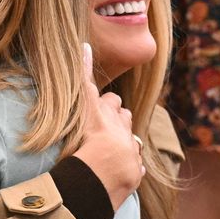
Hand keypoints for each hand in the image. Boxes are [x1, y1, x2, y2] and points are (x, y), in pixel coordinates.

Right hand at [73, 46, 144, 207]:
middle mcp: (124, 131)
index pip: (111, 101)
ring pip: (132, 141)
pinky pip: (135, 167)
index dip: (107, 102)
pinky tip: (123, 171)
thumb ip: (84, 74)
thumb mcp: (84, 103)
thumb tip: (85, 45)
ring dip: (125, 141)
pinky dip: (131, 167)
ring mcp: (131, 152)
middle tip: (107, 125)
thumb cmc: (90, 135)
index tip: (103, 104)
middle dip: (118, 119)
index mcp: (111, 115)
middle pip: (125, 118)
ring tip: (114, 148)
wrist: (105, 171)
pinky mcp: (134, 173)